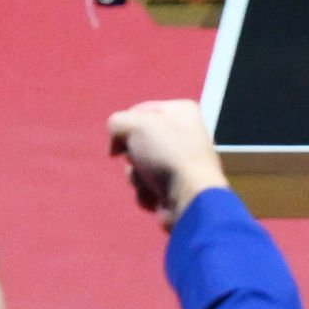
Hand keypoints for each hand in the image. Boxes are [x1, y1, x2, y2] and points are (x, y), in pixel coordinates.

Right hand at [108, 100, 226, 226]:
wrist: (190, 197)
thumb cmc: (166, 153)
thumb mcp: (135, 125)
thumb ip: (117, 123)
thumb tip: (118, 145)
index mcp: (182, 111)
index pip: (139, 111)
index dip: (126, 126)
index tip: (121, 140)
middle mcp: (185, 135)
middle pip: (138, 142)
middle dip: (132, 156)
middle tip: (139, 161)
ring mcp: (181, 164)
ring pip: (140, 167)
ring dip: (137, 178)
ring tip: (150, 183)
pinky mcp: (177, 188)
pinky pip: (149, 187)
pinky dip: (147, 194)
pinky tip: (156, 198)